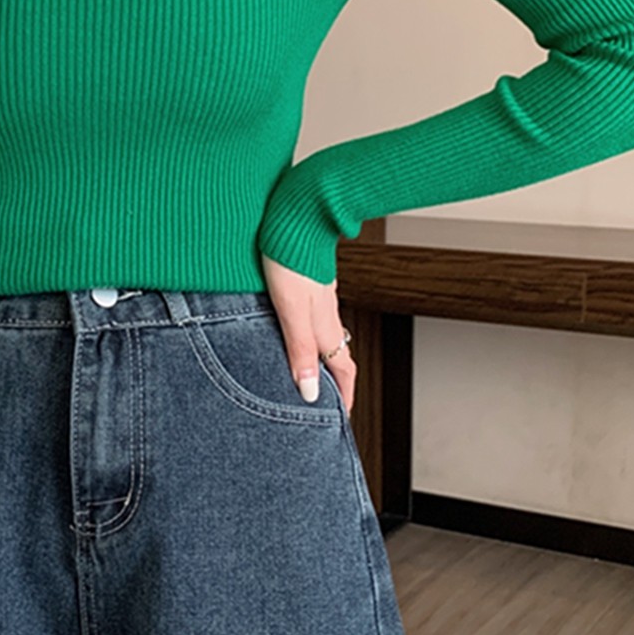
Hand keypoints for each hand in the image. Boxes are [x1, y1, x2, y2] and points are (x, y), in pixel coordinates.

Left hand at [261, 254, 355, 414]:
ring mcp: (319, 298)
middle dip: (333, 381)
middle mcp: (326, 314)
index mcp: (324, 326)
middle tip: (324, 403)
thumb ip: (300, 351)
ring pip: (325, 335)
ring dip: (321, 357)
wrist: (296, 216)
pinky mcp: (309, 283)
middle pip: (336, 355)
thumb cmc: (289, 259)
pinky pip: (313, 317)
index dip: (344, 396)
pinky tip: (293, 331)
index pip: (343, 369)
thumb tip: (309, 392)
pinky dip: (309, 334)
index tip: (341, 418)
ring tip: (308, 373)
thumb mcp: (291, 312)